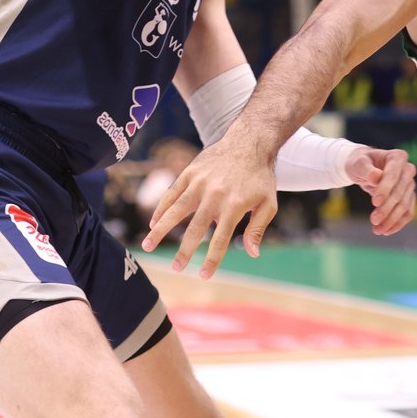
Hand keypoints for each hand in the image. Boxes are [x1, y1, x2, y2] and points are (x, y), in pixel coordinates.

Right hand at [141, 138, 278, 279]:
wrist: (250, 142)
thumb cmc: (260, 177)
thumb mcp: (269, 203)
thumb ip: (258, 228)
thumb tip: (252, 254)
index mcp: (235, 205)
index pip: (220, 239)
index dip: (212, 259)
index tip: (203, 276)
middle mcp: (215, 195)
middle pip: (195, 228)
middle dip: (184, 251)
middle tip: (176, 268)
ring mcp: (199, 182)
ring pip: (176, 210)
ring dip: (160, 230)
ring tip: (147, 246)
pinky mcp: (190, 172)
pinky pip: (172, 193)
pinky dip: (161, 208)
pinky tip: (153, 223)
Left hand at [345, 146, 416, 236]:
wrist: (364, 169)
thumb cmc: (360, 163)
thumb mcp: (358, 163)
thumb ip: (366, 169)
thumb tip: (376, 177)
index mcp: (397, 157)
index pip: (393, 175)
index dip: (385, 189)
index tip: (374, 202)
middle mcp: (408, 170)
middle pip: (400, 193)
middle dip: (387, 208)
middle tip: (373, 220)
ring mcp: (410, 184)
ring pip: (404, 205)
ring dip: (391, 220)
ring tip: (377, 230)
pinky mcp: (409, 197)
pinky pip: (408, 213)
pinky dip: (398, 223)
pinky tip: (386, 231)